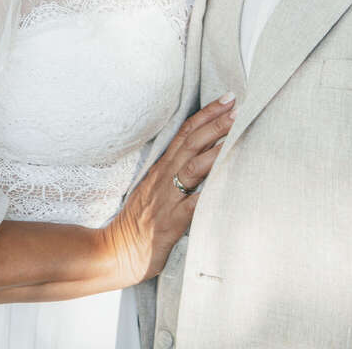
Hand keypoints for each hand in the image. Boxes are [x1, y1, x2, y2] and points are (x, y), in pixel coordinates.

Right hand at [102, 93, 235, 284]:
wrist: (114, 251)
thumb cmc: (138, 221)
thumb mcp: (154, 188)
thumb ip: (174, 172)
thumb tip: (200, 155)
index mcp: (162, 168)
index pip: (185, 133)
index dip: (206, 114)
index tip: (226, 99)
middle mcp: (165, 178)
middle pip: (192, 143)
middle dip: (215, 124)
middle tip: (236, 107)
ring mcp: (168, 199)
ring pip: (194, 168)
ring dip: (215, 150)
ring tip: (236, 135)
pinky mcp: (171, 223)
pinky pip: (192, 206)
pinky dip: (209, 194)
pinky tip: (225, 184)